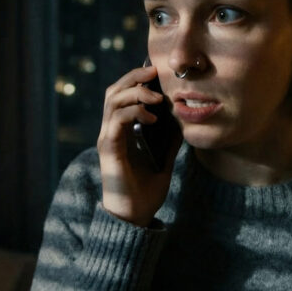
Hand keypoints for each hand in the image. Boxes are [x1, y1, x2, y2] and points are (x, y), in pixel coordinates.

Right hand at [97, 65, 181, 226]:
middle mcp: (110, 131)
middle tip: (154, 72)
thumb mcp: (163, 160)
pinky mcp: (109, 150)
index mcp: (121, 131)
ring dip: (136, 92)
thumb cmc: (145, 192)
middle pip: (114, 91)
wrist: (134, 218)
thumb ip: (169, 141)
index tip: (157, 72)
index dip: (136, 79)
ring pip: (113, 101)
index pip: (122, 94)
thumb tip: (183, 122)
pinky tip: (153, 117)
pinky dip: (134, 112)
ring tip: (157, 97)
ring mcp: (107, 139)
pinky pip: (116, 121)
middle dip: (133, 77)